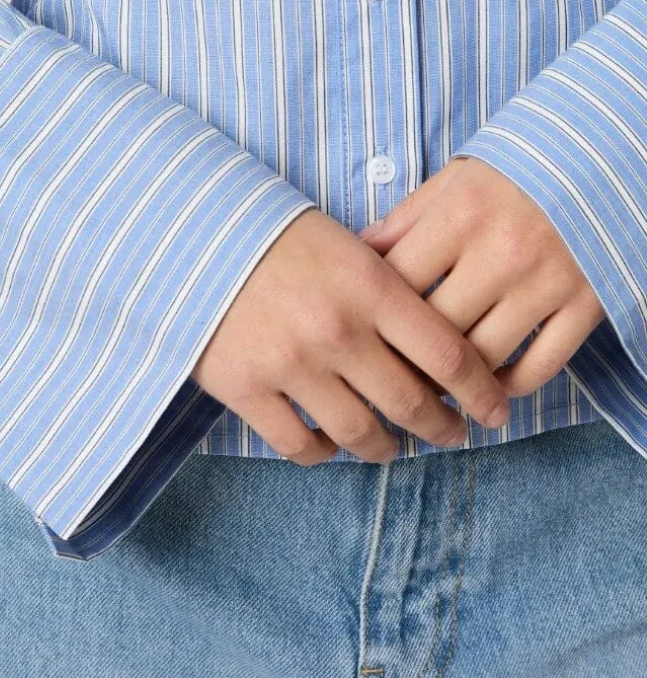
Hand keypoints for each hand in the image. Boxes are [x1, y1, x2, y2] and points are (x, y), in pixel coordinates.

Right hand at [190, 206, 512, 465]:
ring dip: (386, 448)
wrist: (188, 231)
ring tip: (392, 446)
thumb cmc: (274, 232)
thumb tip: (437, 342)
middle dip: (441, 427)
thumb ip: (388, 287)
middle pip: (411, 403)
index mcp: (369, 285)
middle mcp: (336, 330)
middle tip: (451, 433)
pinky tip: (330, 444)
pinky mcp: (245, 388)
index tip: (496, 410)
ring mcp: (290, 363)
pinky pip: (299, 445)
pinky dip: (323, 453)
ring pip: (360, 433)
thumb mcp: (342, 242)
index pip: (448, 354)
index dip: (481, 391)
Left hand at [358, 155, 606, 397]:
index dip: (374, 312)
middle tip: (393, 374)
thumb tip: (360, 254)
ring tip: (436, 387)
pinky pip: (540, 366)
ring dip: (457, 381)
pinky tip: (491, 384)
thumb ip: (408, 217)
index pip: (400, 281)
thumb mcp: (457, 178)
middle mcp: (502, 252)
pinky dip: (511, 386)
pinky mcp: (586, 306)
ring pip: (485, 357)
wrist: (602, 159)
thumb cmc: (516, 172)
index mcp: (463, 214)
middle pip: (438, 329)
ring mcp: (546, 283)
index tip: (365, 332)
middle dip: (409, 358)